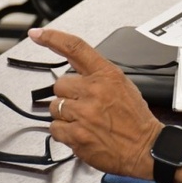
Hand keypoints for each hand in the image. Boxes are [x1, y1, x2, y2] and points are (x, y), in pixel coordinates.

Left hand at [30, 27, 162, 178]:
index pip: (75, 48)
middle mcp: (94, 91)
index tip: (37, 34)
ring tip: (85, 121)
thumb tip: (75, 71)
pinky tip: (81, 132)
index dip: (53, 38)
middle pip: (59, 84)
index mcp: (107, 75)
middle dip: (68, 95)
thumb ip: (98, 75)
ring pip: (55, 107)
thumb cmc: (135, 119)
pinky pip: (54, 128)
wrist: (144, 148)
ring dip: (65, 115)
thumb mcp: (123, 85)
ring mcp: (84, 114)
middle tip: (84, 105)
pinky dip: (64, 132)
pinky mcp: (76, 135)